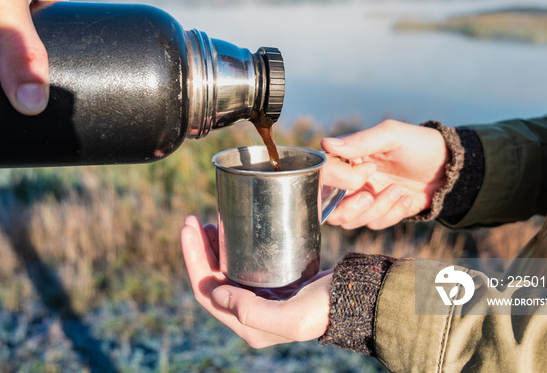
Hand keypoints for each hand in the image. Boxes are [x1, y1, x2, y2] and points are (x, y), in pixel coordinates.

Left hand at [181, 215, 331, 347]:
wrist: (356, 298)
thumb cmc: (324, 309)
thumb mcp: (289, 318)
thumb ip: (251, 311)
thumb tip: (217, 294)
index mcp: (248, 326)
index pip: (206, 292)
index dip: (193, 260)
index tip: (190, 229)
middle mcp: (250, 314)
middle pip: (212, 279)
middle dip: (199, 249)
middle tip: (192, 220)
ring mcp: (261, 298)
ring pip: (225, 271)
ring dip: (213, 248)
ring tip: (207, 223)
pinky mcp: (273, 283)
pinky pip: (242, 265)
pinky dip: (232, 247)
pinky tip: (231, 231)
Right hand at [322, 119, 447, 229]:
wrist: (449, 167)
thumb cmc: (418, 144)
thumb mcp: (392, 135)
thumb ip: (361, 140)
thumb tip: (325, 143)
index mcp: (347, 158)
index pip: (323, 175)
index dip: (339, 179)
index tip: (368, 169)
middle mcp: (349, 181)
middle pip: (329, 207)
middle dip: (349, 208)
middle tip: (370, 196)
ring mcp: (362, 199)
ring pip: (350, 220)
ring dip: (377, 209)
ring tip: (399, 190)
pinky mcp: (379, 213)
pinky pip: (374, 224)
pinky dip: (392, 214)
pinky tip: (407, 199)